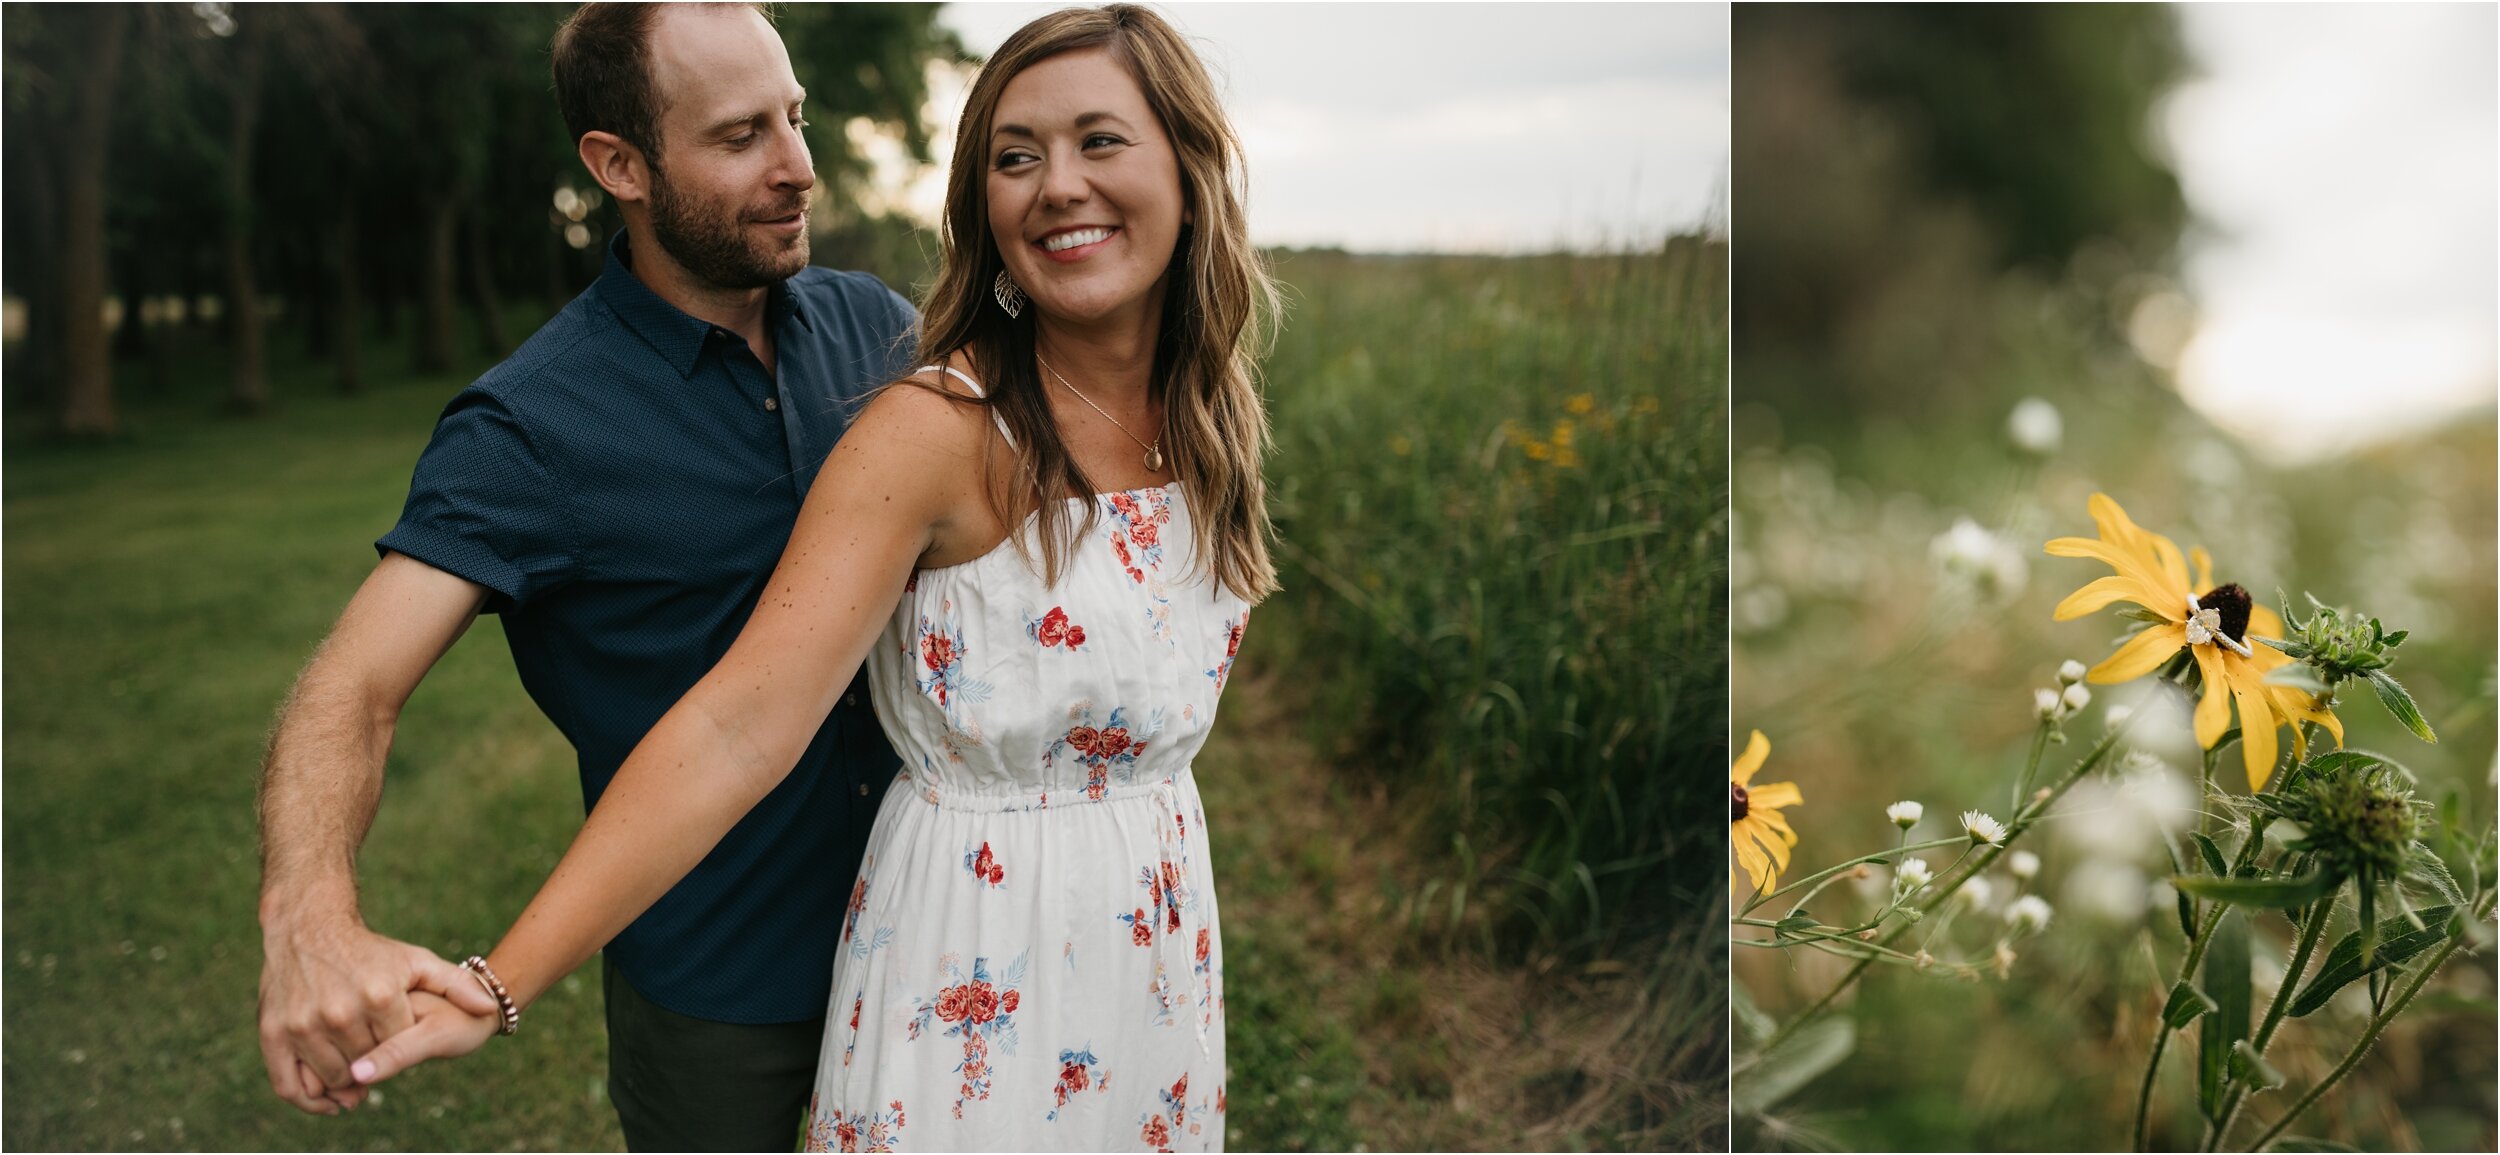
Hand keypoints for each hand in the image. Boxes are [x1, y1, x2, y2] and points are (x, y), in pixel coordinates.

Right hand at [257, 918, 499, 1113]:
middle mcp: (340, 1013)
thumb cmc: (369, 950)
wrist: (307, 929)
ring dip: (346, 1085)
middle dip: (376, 1067)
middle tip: (378, 1060)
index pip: (401, 1049)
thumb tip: (489, 1008)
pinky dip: (309, 1101)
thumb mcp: (416, 961)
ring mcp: (303, 1025)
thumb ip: (456, 984)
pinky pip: (290, 1085)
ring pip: (334, 1079)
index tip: (400, 1042)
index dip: (403, 1049)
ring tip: (359, 1076)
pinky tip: (329, 1100)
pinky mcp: (274, 1033)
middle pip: (368, 1067)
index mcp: (380, 996)